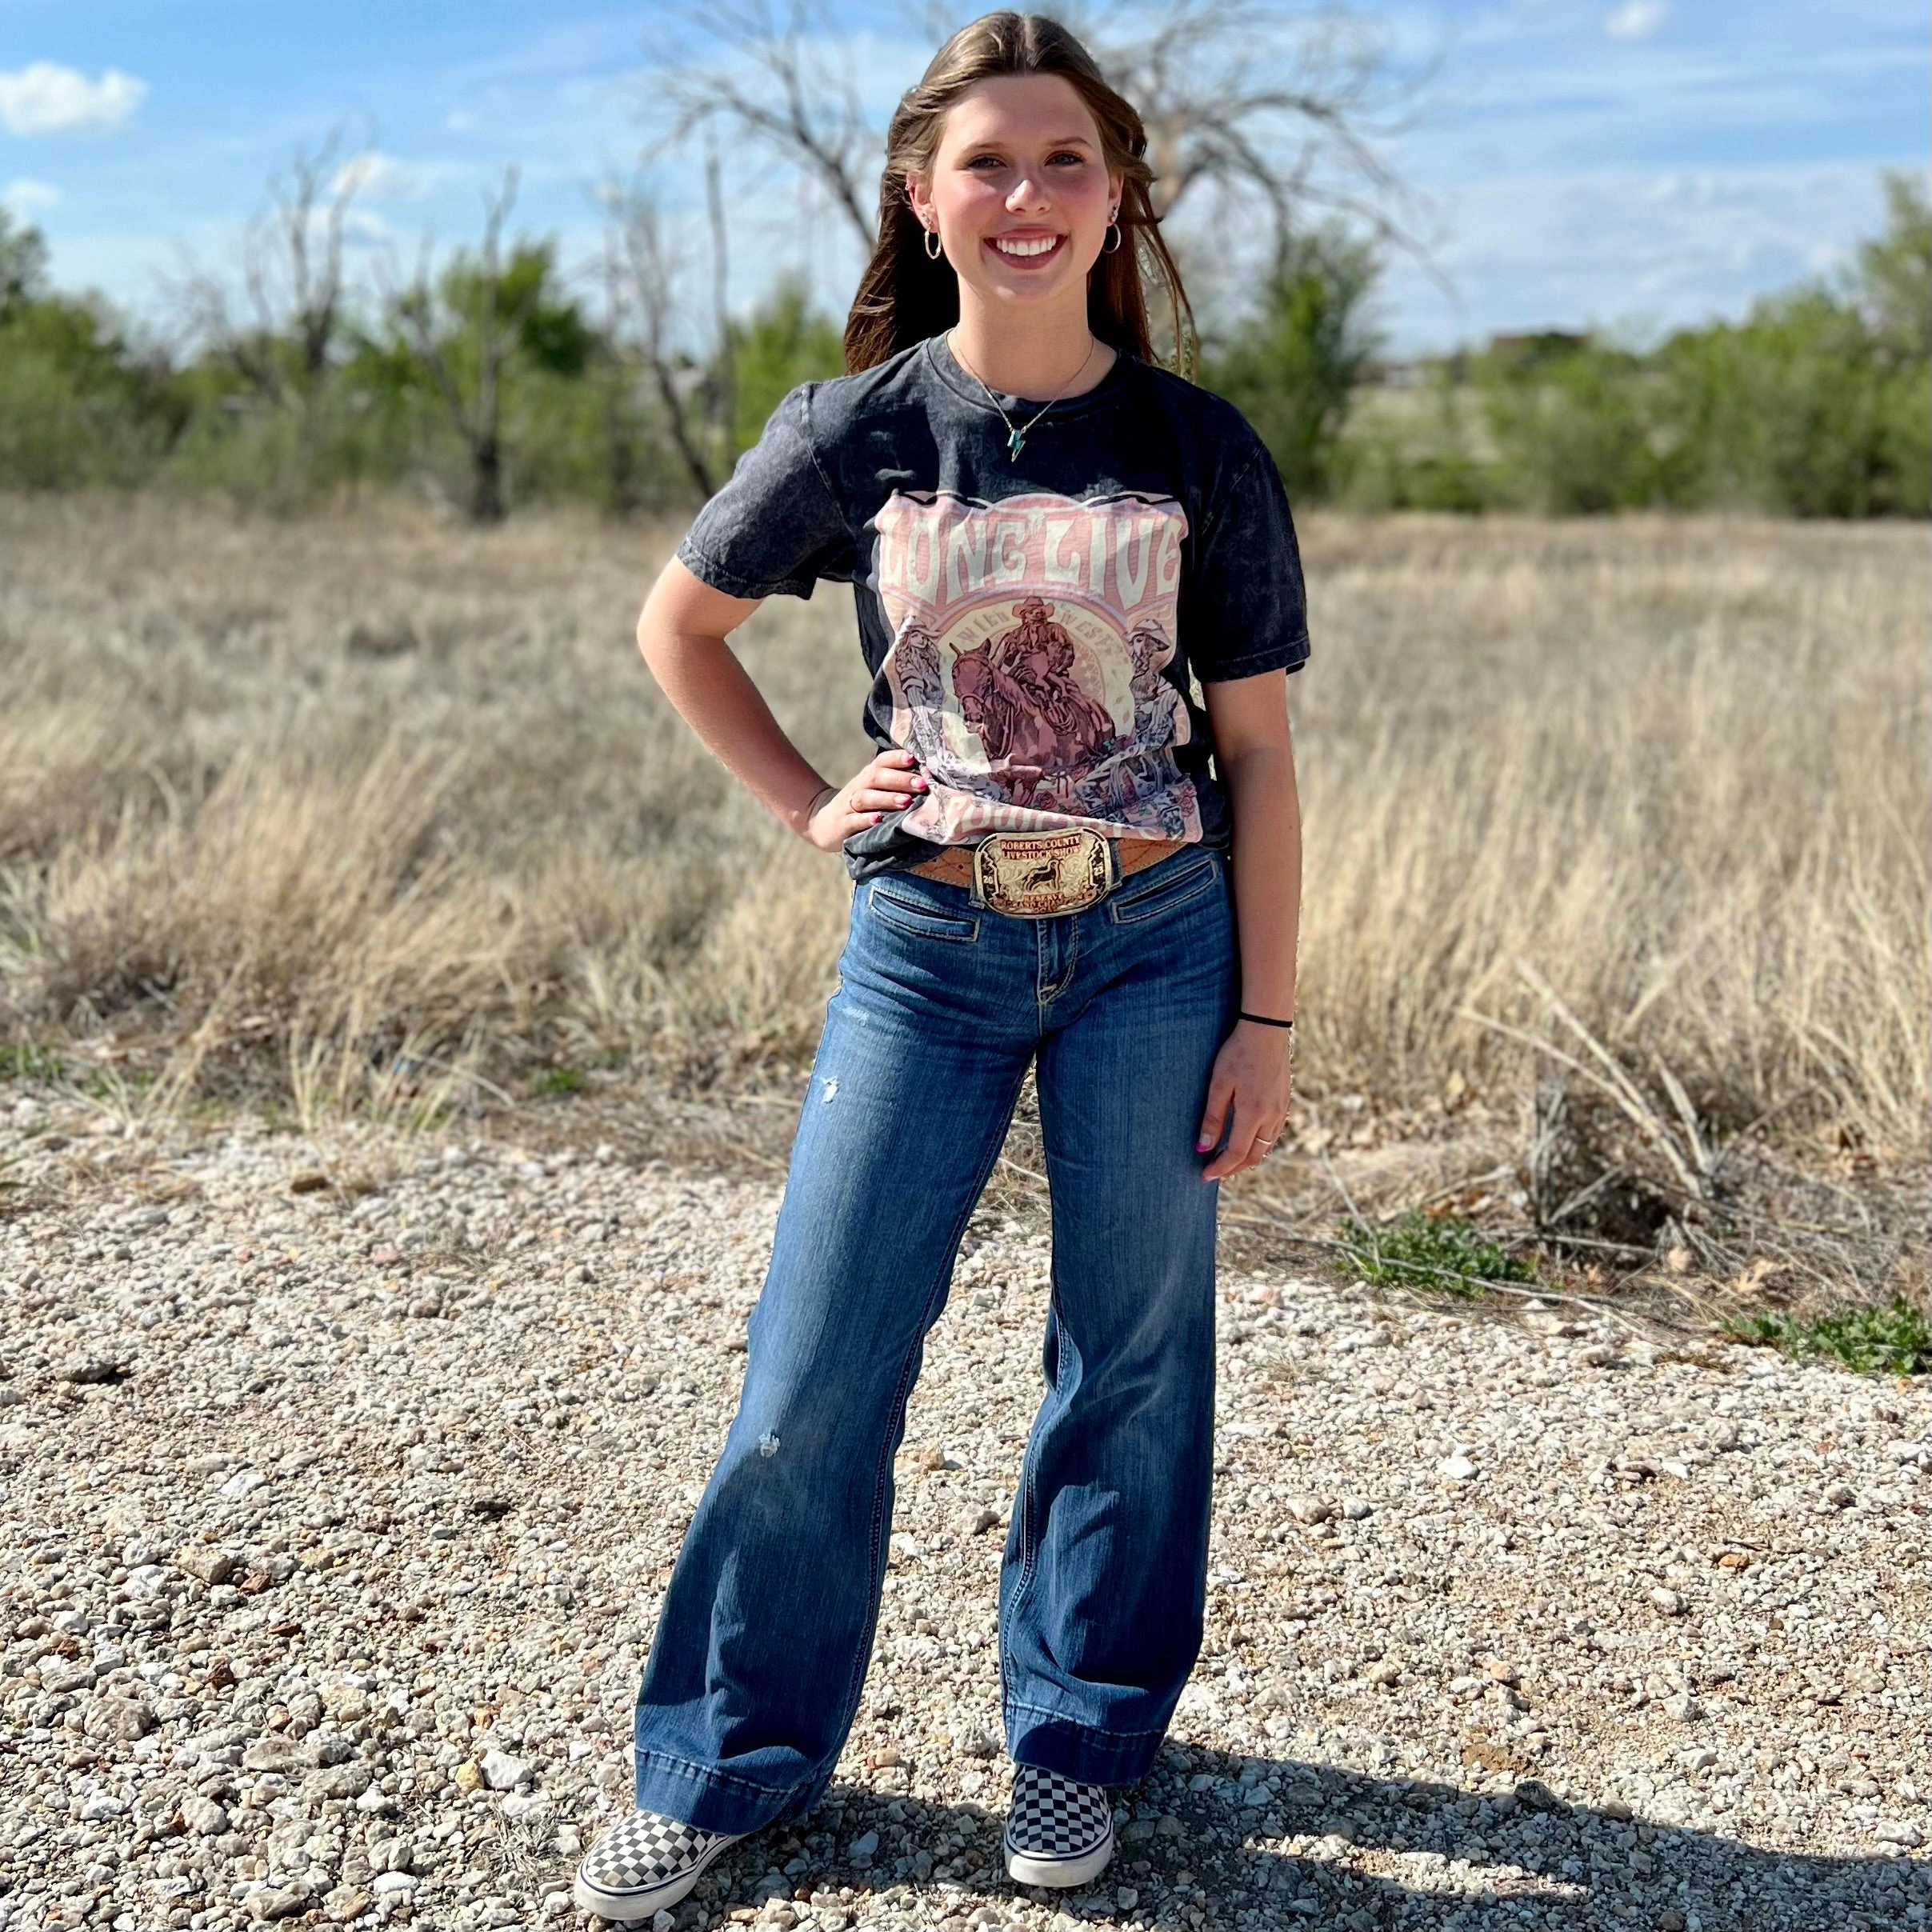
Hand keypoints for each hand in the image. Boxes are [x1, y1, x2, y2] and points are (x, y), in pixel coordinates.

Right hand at [802, 749, 927, 852]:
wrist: (823, 823)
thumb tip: (929, 779)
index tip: (914, 758)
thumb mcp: (874, 791)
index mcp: (868, 777)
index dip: (896, 758)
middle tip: (922, 784)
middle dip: (901, 780)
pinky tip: (879, 819)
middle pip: (877, 777)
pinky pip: (853, 821)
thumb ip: (895, 784)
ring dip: (887, 798)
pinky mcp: (842, 825)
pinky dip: (866, 819)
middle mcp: (858, 787)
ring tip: (906, 801)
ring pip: (866, 798)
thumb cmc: (861, 807)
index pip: (881, 762)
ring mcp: (848, 806)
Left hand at [1195, 1019, 1294, 1179]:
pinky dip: (1259, 1145)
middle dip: (1233, 1168)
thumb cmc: (1237, 1054)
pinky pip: (1273, 1134)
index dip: (1220, 1167)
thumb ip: (1212, 1118)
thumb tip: (1203, 1148)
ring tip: (1228, 1161)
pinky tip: (1248, 1142)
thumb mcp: (1219, 1085)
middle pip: (1253, 1155)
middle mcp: (1271, 1117)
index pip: (1236, 1153)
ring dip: (1247, 1158)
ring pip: (1265, 1147)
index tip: (1205, 1175)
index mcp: (1253, 1113)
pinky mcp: (1284, 1103)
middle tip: (1215, 1172)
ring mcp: (1281, 1110)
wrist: (1266, 1031)